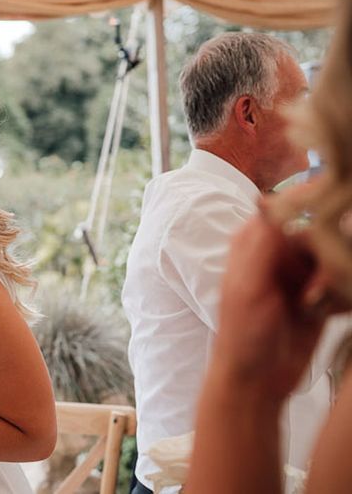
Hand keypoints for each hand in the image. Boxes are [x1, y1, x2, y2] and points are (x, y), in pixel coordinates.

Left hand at [212, 212, 339, 401]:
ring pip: (338, 261)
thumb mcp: (248, 288)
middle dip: (327, 262)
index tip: (327, 236)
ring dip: (334, 284)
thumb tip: (269, 202)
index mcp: (254, 244)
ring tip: (316, 308)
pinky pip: (345, 287)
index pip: (290, 212)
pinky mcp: (319, 299)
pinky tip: (325, 317)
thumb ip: (261, 247)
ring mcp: (300, 276)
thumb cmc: (242, 334)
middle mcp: (278, 255)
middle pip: (323, 236)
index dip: (311, 219)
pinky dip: (341, 300)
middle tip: (314, 292)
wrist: (257, 381)